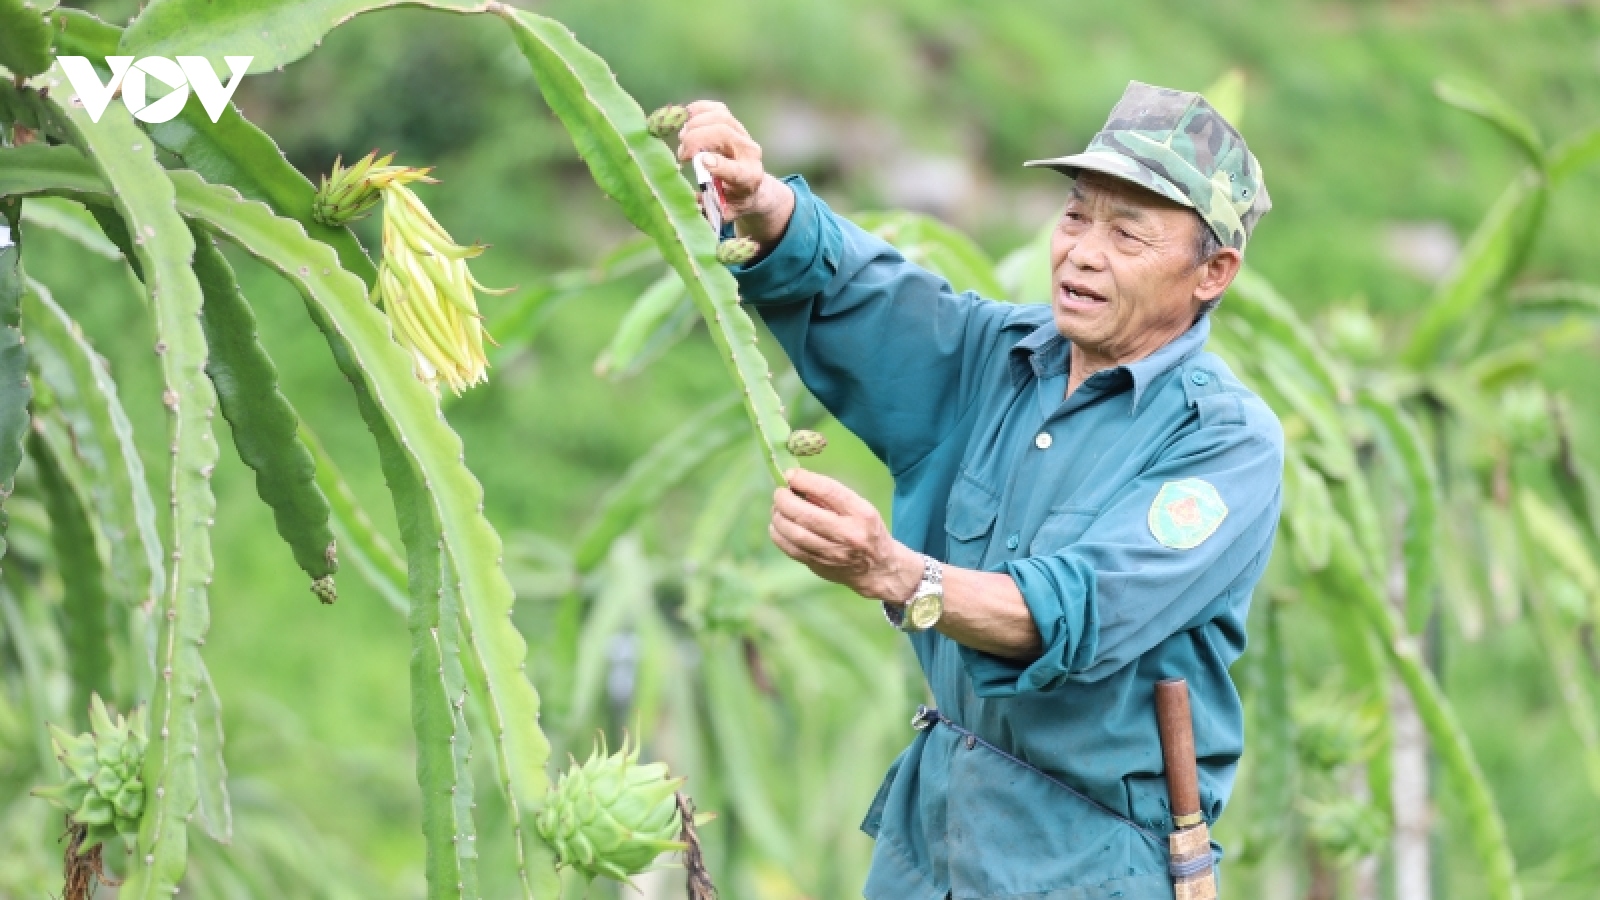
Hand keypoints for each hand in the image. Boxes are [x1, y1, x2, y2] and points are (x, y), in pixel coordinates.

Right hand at [675, 101, 794, 245]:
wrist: (754, 185)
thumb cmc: (734, 200)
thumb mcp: (724, 212)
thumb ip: (709, 208)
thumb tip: (691, 198)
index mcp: (749, 178)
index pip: (737, 170)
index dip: (719, 165)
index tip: (701, 162)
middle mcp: (749, 152)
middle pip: (723, 133)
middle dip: (696, 140)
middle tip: (682, 155)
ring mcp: (742, 133)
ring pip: (719, 116)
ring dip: (695, 125)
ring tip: (683, 140)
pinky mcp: (732, 122)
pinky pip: (715, 108)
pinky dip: (697, 111)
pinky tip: (685, 121)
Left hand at [768, 468, 921, 602]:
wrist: (878, 568)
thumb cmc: (865, 530)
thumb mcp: (860, 507)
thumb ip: (831, 496)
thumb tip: (797, 481)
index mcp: (861, 514)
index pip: (829, 492)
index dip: (805, 480)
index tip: (791, 474)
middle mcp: (848, 535)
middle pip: (805, 515)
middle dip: (785, 500)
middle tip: (779, 493)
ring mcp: (832, 554)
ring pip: (794, 533)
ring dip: (779, 517)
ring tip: (778, 508)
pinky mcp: (819, 566)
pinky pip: (791, 549)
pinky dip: (778, 535)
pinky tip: (778, 526)